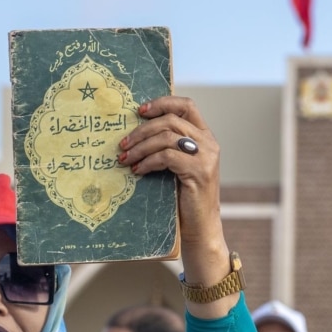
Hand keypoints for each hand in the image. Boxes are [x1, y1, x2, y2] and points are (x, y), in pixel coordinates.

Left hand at [118, 96, 232, 318]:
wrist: (200, 229)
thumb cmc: (183, 200)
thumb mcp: (175, 169)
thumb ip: (167, 150)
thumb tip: (134, 137)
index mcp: (204, 137)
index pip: (186, 105)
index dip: (162, 103)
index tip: (139, 110)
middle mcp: (209, 143)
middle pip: (171, 120)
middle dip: (142, 130)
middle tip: (122, 144)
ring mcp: (206, 158)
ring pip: (168, 137)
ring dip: (141, 146)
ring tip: (124, 159)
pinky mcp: (199, 173)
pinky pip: (168, 157)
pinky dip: (149, 162)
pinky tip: (137, 171)